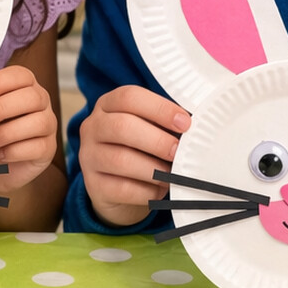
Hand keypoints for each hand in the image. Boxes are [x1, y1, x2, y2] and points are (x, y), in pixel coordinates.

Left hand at [0, 66, 57, 193]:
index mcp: (24, 85)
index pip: (19, 75)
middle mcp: (40, 101)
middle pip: (31, 97)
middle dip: (1, 107)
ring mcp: (47, 124)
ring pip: (38, 122)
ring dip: (8, 131)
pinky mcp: (48, 148)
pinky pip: (38, 147)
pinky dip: (15, 151)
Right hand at [79, 85, 190, 227]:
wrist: (117, 188)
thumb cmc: (140, 150)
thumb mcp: (149, 129)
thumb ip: (166, 124)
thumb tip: (198, 128)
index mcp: (108, 105)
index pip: (129, 97)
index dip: (159, 108)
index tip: (184, 123)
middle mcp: (93, 127)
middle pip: (122, 126)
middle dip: (157, 140)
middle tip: (177, 151)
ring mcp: (89, 156)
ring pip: (121, 159)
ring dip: (154, 168)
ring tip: (172, 173)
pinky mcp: (93, 185)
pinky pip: (123, 188)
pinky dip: (148, 190)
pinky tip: (160, 189)